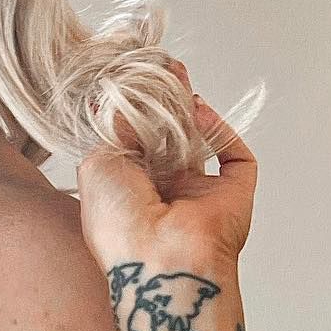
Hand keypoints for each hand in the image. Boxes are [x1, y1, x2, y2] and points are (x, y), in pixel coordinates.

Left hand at [75, 57, 256, 268]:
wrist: (160, 259)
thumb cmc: (120, 226)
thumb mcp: (96, 166)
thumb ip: (110, 132)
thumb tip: (120, 105)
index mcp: (129, 194)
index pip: (135, 145)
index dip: (133, 115)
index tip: (129, 84)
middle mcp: (165, 194)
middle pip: (169, 138)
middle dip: (164, 104)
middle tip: (160, 71)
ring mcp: (201, 194)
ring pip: (200, 140)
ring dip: (190, 108)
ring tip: (176, 75)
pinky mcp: (233, 192)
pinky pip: (233, 155)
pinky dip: (220, 129)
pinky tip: (198, 110)